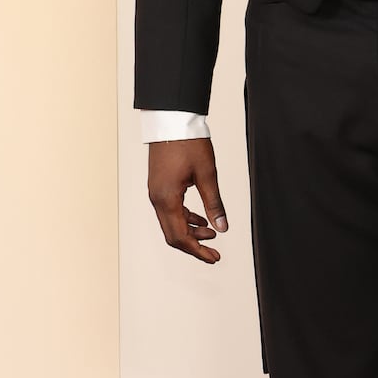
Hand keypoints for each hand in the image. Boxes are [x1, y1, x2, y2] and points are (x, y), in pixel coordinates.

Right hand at [148, 138, 228, 263]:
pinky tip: (200, 219)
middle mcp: (157, 199)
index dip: (197, 251)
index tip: (214, 258)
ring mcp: (156, 193)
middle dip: (194, 246)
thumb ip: (214, 203)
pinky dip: (185, 219)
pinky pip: (170, 211)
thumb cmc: (188, 142)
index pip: (180, 236)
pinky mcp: (159, 186)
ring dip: (190, 232)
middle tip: (214, 253)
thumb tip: (222, 228)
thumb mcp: (207, 174)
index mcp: (167, 198)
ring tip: (211, 233)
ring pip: (171, 223)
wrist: (172, 120)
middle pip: (173, 235)